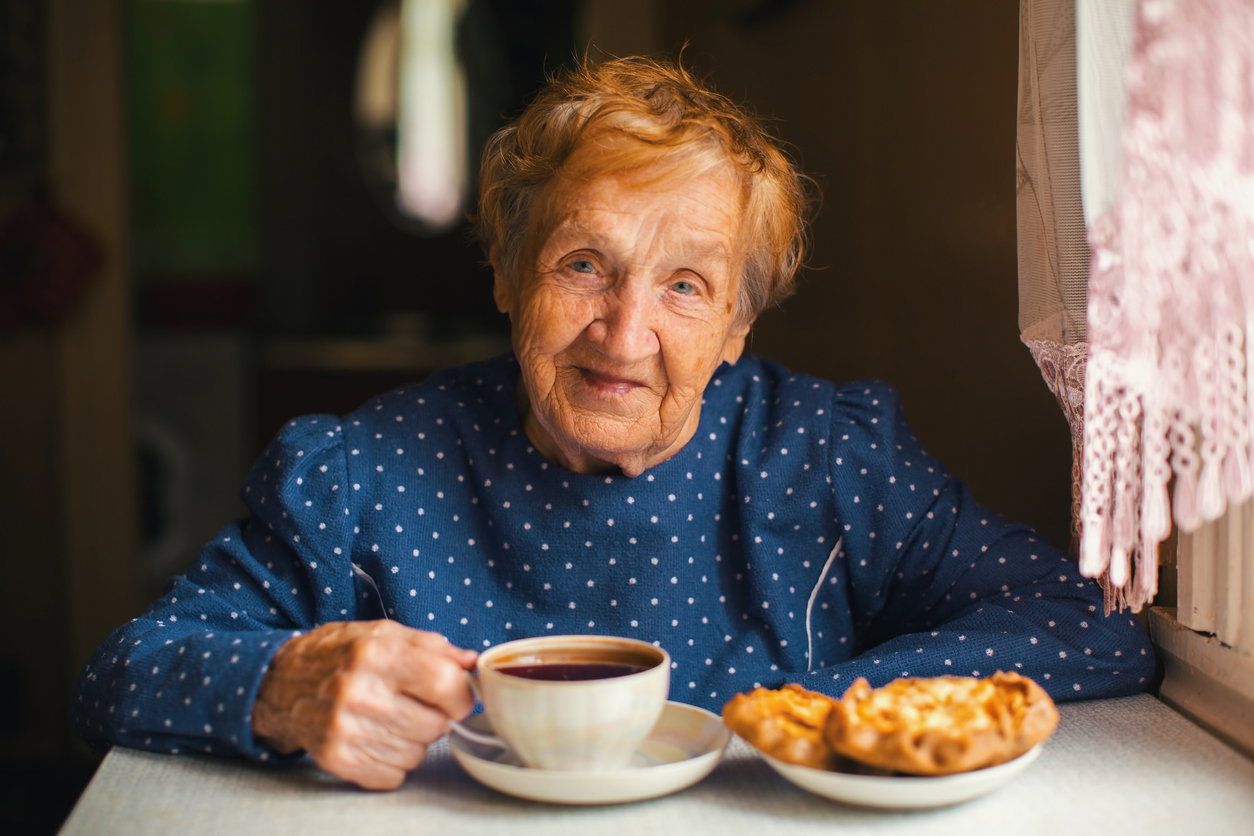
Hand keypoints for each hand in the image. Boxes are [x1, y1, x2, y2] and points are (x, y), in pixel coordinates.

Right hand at [252, 620, 477, 789]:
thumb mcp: (383, 633)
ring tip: (389, 718)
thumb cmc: (338, 654)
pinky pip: (393, 775)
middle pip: (436, 724)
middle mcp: (360, 692)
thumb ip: (433, 647)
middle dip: (434, 716)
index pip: (445, 684)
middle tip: (413, 703)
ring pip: (417, 753)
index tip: (456, 695)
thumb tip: (473, 664)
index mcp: (377, 653)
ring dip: (413, 739)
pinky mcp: (337, 759)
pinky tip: (375, 737)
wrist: (278, 681)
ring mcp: (346, 730)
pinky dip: (392, 761)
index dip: (461, 694)